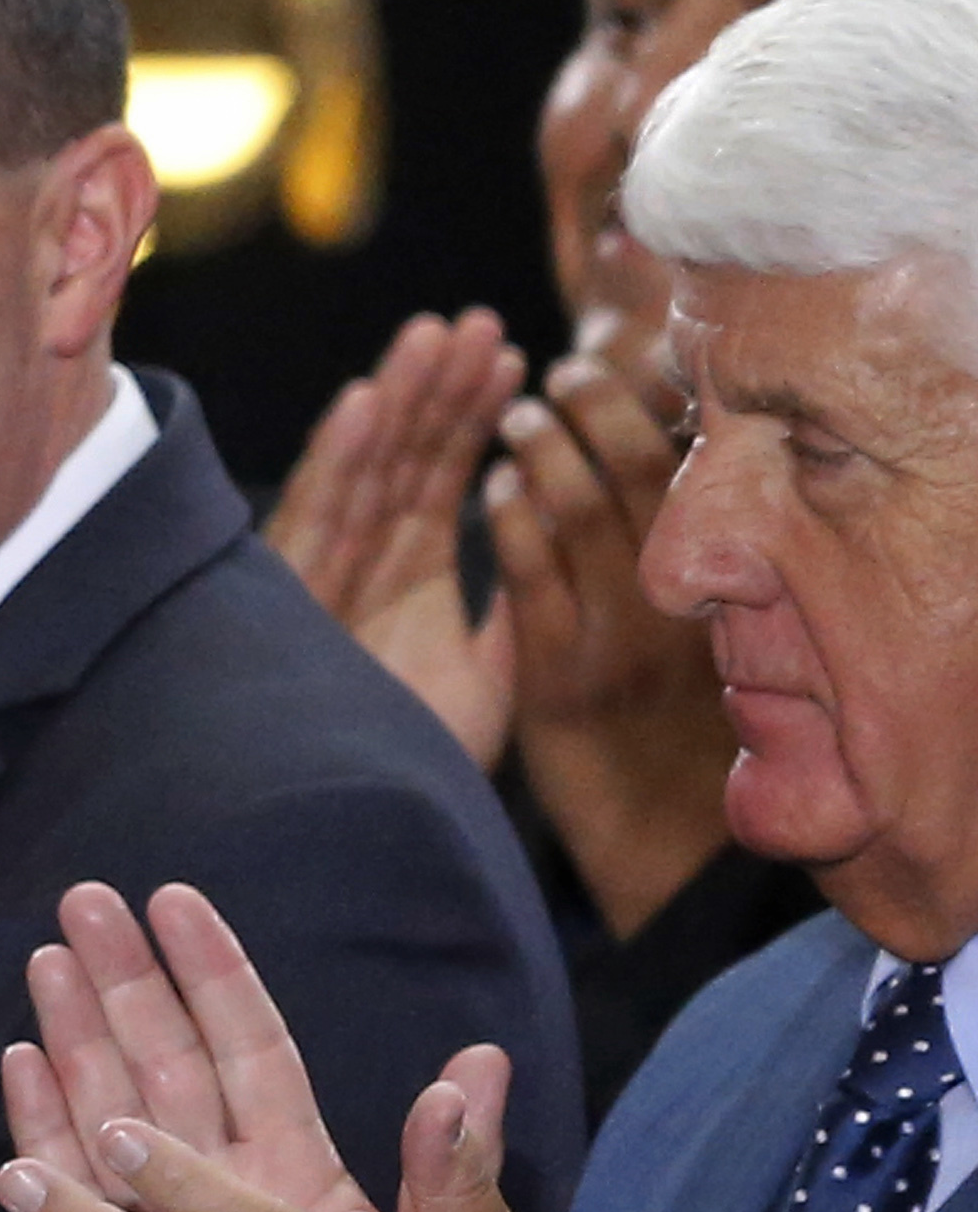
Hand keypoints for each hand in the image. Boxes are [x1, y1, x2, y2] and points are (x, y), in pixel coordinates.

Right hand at [266, 309, 523, 758]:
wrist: (371, 831)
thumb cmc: (426, 761)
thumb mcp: (501, 675)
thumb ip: (525, 606)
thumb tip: (565, 537)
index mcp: (408, 579)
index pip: (441, 478)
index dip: (472, 416)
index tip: (514, 358)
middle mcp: (360, 569)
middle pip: (397, 460)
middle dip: (434, 390)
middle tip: (476, 323)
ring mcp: (322, 581)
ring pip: (360, 473)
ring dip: (394, 401)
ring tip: (433, 336)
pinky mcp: (289, 603)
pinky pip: (315, 521)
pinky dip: (336, 461)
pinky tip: (363, 403)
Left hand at [488, 354, 730, 936]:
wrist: (667, 848)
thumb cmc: (685, 738)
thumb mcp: (707, 647)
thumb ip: (693, 573)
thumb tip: (669, 487)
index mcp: (723, 589)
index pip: (691, 475)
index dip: (657, 412)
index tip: (631, 363)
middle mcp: (679, 605)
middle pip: (640, 474)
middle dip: (599, 409)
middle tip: (565, 371)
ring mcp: (619, 640)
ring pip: (584, 515)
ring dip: (545, 451)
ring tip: (514, 412)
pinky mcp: (562, 682)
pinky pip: (532, 585)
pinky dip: (511, 526)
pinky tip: (488, 491)